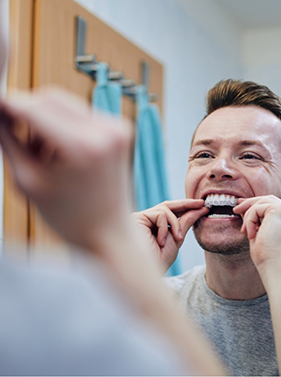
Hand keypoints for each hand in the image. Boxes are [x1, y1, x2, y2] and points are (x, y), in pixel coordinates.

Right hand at [0, 87, 132, 251]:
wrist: (109, 232)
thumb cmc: (71, 218)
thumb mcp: (28, 181)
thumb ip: (8, 140)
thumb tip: (0, 111)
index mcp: (84, 147)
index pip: (34, 108)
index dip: (8, 104)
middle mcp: (106, 132)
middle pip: (51, 98)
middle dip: (27, 111)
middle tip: (12, 132)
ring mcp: (118, 129)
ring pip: (66, 105)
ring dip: (45, 121)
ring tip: (43, 156)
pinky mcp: (121, 130)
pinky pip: (82, 114)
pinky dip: (64, 126)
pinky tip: (60, 153)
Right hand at [131, 200, 208, 269]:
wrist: (145, 274)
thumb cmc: (158, 261)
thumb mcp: (176, 240)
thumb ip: (185, 223)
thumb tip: (199, 209)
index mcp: (153, 226)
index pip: (170, 211)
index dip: (186, 206)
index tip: (203, 206)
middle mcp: (144, 220)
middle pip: (167, 205)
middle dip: (186, 204)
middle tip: (201, 204)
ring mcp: (139, 218)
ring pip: (165, 209)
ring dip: (175, 224)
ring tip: (177, 239)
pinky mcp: (136, 218)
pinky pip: (159, 214)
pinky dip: (165, 228)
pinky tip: (160, 242)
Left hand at [233, 195, 280, 273]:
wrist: (275, 265)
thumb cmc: (269, 255)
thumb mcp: (262, 232)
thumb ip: (257, 219)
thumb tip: (244, 208)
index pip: (275, 205)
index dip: (258, 204)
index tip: (242, 206)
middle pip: (268, 199)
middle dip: (250, 203)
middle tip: (236, 209)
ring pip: (261, 203)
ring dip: (248, 216)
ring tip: (244, 231)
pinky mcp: (280, 209)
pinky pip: (257, 208)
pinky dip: (249, 221)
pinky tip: (251, 235)